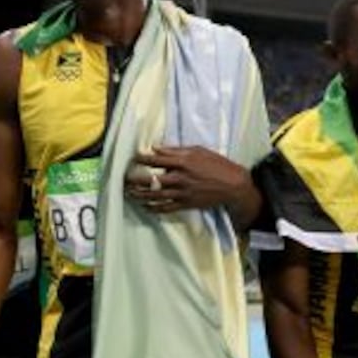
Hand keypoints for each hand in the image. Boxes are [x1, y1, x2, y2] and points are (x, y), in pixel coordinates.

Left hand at [125, 146, 247, 213]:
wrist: (233, 185)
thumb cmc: (216, 164)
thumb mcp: (197, 150)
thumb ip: (175, 150)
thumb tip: (156, 148)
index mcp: (183, 162)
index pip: (156, 160)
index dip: (142, 159)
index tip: (133, 158)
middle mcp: (180, 178)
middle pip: (151, 180)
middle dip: (135, 180)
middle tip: (124, 179)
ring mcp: (182, 193)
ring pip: (156, 196)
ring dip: (140, 195)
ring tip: (129, 193)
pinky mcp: (186, 204)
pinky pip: (166, 208)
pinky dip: (154, 208)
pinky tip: (145, 207)